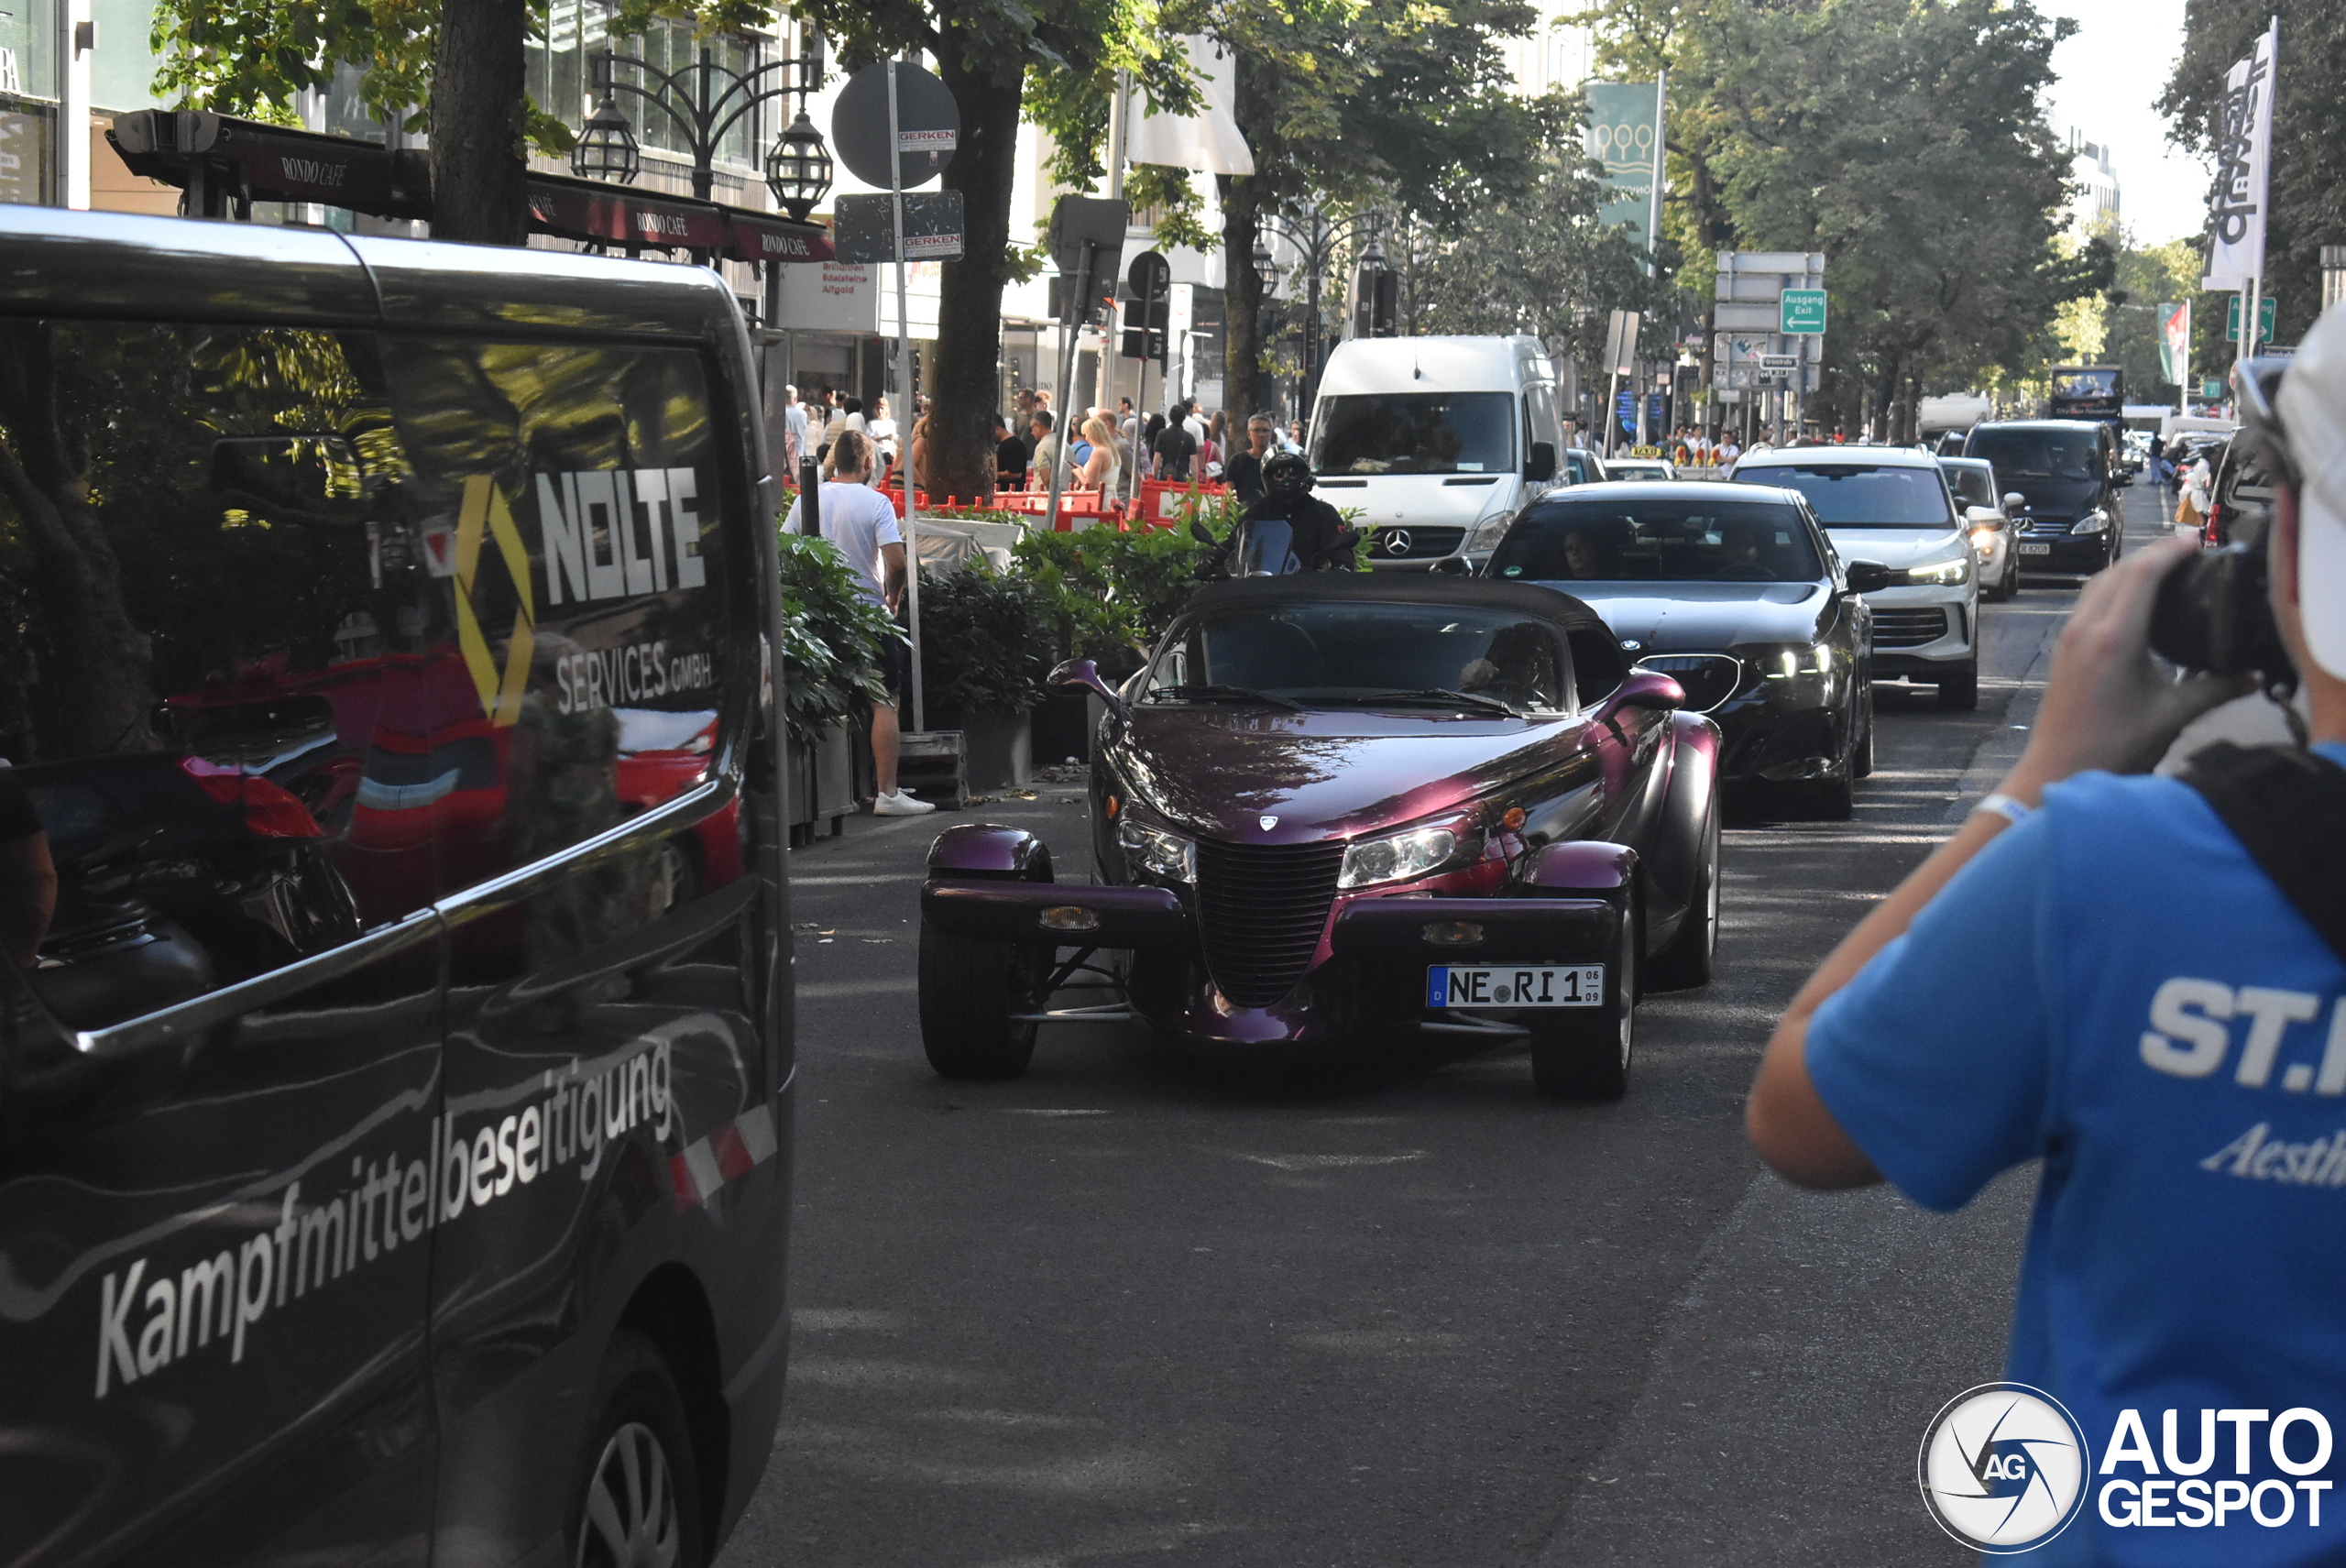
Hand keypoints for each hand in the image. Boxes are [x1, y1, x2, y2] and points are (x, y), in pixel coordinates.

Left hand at [2001, 536, 2252, 801]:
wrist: (2058, 769)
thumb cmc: (2112, 746)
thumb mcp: (2172, 715)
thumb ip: (2216, 690)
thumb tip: (2253, 677)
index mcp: (2113, 638)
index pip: (2142, 574)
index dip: (2170, 552)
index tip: (2196, 543)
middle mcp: (2086, 629)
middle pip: (2119, 571)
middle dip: (2154, 554)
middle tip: (2188, 551)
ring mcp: (2070, 637)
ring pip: (2098, 583)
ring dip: (2130, 568)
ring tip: (2166, 568)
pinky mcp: (2064, 648)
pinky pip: (2088, 602)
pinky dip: (2113, 588)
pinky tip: (2135, 600)